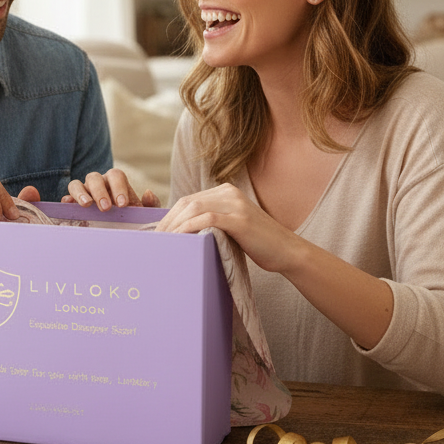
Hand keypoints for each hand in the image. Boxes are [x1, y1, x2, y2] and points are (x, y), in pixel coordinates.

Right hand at [63, 169, 160, 210]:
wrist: (119, 231)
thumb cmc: (131, 218)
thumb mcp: (144, 214)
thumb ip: (151, 205)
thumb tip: (147, 193)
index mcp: (116, 182)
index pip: (116, 176)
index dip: (119, 188)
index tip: (123, 205)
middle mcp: (99, 183)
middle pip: (95, 178)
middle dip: (100, 192)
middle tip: (106, 208)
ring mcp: (84, 192)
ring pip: (76, 184)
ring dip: (81, 193)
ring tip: (86, 205)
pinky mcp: (73, 203)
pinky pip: (67, 197)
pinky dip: (67, 200)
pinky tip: (69, 205)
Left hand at [155, 184, 297, 273]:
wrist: (288, 251)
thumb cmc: (257, 244)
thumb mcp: (231, 228)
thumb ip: (212, 223)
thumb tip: (183, 234)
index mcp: (225, 192)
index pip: (188, 200)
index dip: (169, 216)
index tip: (157, 234)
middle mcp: (229, 193)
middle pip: (187, 202)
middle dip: (167, 221)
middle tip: (155, 240)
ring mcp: (235, 204)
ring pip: (193, 208)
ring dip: (175, 226)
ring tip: (163, 242)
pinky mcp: (240, 219)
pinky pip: (207, 219)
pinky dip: (189, 228)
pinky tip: (180, 240)